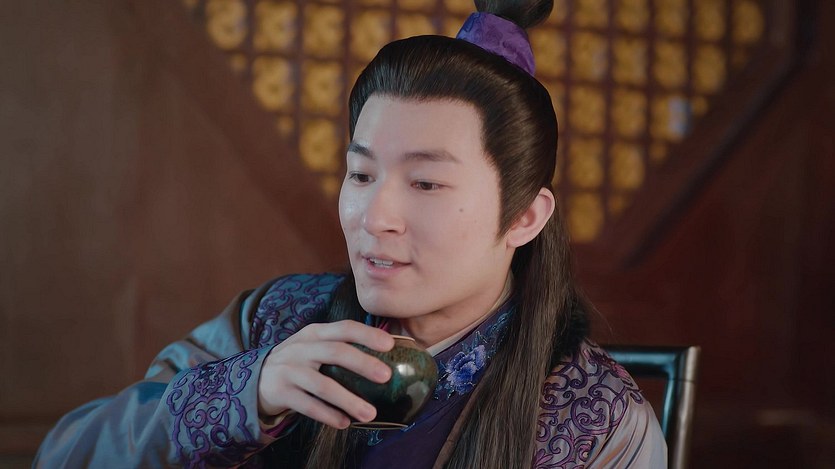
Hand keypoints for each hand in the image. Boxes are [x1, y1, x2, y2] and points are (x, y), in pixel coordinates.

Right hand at [257, 320, 393, 428]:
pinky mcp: (281, 392)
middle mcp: (301, 348)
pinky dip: (328, 415)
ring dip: (349, 400)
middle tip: (386, 376)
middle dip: (363, 363)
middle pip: (335, 352)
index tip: (389, 345)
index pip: (344, 328)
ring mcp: (289, 370)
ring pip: (323, 385)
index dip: (367, 334)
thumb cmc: (299, 362)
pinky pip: (308, 406)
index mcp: (315, 333)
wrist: (257, 378)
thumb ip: (340, 345)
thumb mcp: (314, 346)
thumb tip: (386, 353)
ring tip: (370, 414)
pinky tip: (345, 423)